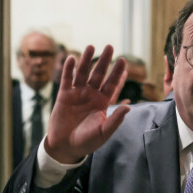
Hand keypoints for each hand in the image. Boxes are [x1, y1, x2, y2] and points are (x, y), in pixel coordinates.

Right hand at [45, 45, 129, 163]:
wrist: (66, 146)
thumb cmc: (87, 142)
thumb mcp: (104, 132)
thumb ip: (115, 119)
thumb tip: (128, 107)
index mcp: (103, 103)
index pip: (112, 85)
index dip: (117, 73)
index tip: (123, 61)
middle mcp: (91, 95)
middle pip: (99, 74)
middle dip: (104, 61)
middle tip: (110, 47)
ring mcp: (77, 94)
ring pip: (83, 73)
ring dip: (87, 60)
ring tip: (91, 46)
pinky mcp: (64, 95)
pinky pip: (67, 79)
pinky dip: (69, 69)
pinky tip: (72, 58)